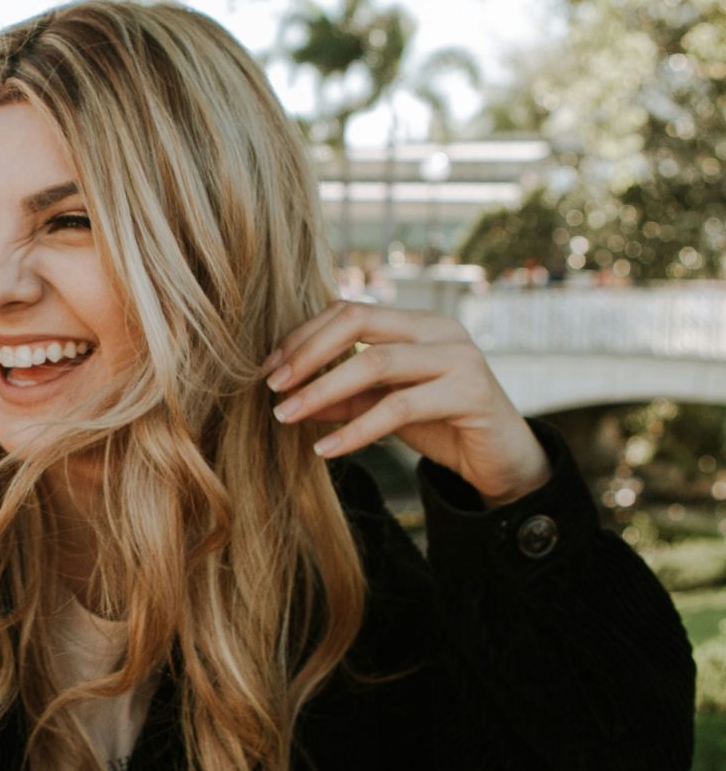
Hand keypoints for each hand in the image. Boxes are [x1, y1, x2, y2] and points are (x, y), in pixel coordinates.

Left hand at [264, 301, 549, 506]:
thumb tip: (286, 396)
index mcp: (415, 322)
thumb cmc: (440, 425)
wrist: (502, 460)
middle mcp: (439, 329)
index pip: (349, 310)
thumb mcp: (381, 407)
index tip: (269, 369)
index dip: (303, 336)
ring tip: (285, 417)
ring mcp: (459, 356)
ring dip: (322, 391)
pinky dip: (355, 430)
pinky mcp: (471, 392)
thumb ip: (341, 397)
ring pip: (375, 362)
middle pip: (359, 320)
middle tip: (272, 387)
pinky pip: (399, 407)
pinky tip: (326, 449)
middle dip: (307, 352)